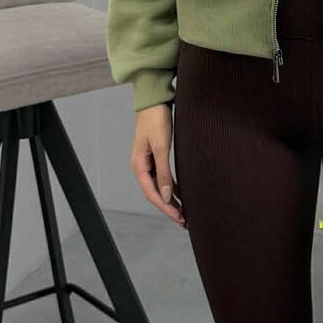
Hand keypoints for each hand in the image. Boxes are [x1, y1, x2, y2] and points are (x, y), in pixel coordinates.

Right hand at [132, 104, 185, 227]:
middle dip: (169, 208)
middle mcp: (141, 166)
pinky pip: (163, 177)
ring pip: (159, 187)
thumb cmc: (156, 120)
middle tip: (183, 221)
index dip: (165, 208)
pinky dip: (171, 187)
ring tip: (184, 212)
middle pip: (155, 193)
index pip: (152, 193)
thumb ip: (164, 172)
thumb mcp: (161, 147)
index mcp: (139, 165)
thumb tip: (167, 195)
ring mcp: (148, 162)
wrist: (154, 101)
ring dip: (171, 200)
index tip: (178, 217)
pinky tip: (181, 195)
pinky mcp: (155, 156)